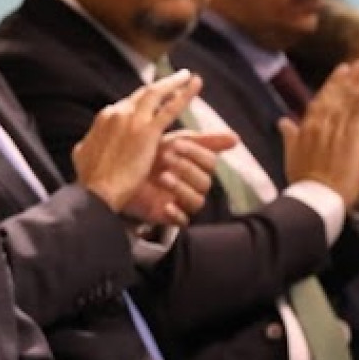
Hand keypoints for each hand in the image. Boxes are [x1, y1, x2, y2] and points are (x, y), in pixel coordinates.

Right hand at [71, 70, 200, 213]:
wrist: (96, 191)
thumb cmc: (90, 180)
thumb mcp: (81, 156)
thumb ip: (88, 144)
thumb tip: (85, 143)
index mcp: (104, 118)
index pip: (127, 104)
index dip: (142, 100)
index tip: (155, 98)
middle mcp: (117, 112)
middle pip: (143, 93)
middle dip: (161, 85)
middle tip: (176, 78)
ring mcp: (132, 119)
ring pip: (156, 93)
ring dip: (174, 82)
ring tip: (188, 76)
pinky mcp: (147, 131)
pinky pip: (170, 108)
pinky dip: (184, 95)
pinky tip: (195, 85)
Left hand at [120, 130, 237, 226]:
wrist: (122, 174)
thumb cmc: (153, 156)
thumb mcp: (174, 142)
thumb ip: (204, 140)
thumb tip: (235, 138)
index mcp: (198, 167)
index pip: (209, 162)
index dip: (195, 153)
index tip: (176, 143)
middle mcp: (194, 185)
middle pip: (204, 182)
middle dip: (186, 168)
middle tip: (165, 157)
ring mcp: (183, 202)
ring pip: (197, 201)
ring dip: (182, 188)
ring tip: (163, 177)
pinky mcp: (171, 217)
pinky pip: (183, 221)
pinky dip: (177, 214)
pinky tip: (166, 205)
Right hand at [281, 62, 358, 208]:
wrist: (314, 199)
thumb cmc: (302, 181)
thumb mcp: (291, 156)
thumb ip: (289, 136)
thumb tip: (283, 121)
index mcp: (305, 129)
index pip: (320, 101)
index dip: (332, 84)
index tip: (342, 70)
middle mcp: (320, 127)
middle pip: (335, 98)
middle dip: (347, 79)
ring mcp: (335, 134)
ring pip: (347, 104)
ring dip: (357, 85)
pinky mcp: (350, 144)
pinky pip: (358, 119)